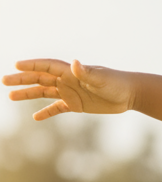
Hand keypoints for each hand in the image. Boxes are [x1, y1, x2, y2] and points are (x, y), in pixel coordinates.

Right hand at [3, 58, 133, 119]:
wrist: (129, 94)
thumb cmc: (116, 83)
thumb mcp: (101, 78)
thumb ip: (86, 72)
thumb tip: (75, 64)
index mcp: (70, 71)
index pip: (46, 66)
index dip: (31, 65)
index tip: (16, 66)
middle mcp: (66, 80)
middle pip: (39, 78)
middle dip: (22, 79)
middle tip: (5, 81)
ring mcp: (70, 92)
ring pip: (44, 92)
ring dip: (28, 94)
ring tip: (11, 96)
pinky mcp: (76, 105)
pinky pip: (57, 108)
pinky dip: (46, 112)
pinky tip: (35, 117)